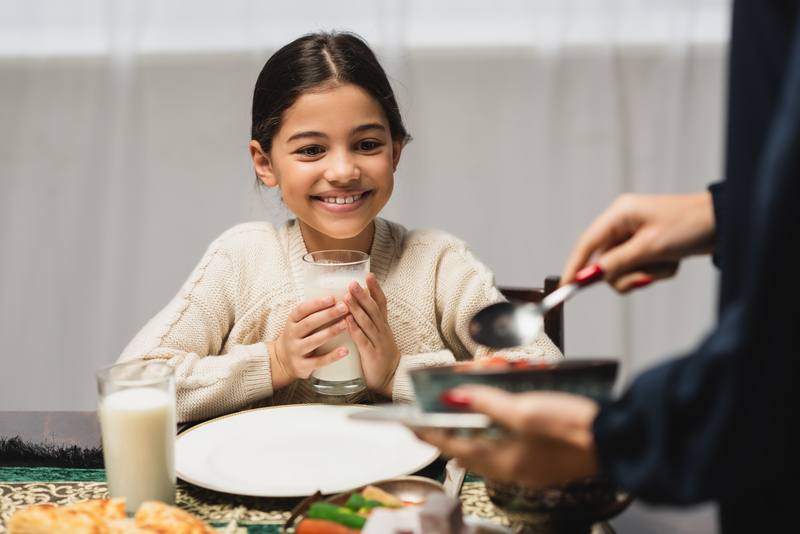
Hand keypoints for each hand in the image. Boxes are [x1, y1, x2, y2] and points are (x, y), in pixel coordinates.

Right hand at [269, 295, 350, 389]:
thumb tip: (342, 295)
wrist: (281, 362)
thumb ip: (315, 312)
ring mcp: (296, 351)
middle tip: (344, 307)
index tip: (332, 297)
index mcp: (292, 320)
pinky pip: (319, 361)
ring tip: (346, 324)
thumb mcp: (299, 322)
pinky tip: (345, 351)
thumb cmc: (299, 336)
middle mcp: (292, 334)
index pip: (302, 309)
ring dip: (331, 332)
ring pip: (314, 341)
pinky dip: (332, 356)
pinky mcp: (302, 366)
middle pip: (310, 323)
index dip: (316, 303)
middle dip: (328, 314)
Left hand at [343, 273, 400, 397]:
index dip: (375, 289)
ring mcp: (378, 343)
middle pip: (374, 310)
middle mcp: (382, 331)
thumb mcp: (379, 336)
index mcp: (383, 325)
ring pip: (368, 323)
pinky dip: (355, 330)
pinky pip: (363, 341)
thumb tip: (353, 306)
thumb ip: (368, 322)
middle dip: (363, 295)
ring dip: (357, 309)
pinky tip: (347, 321)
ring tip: (346, 298)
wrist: (392, 379)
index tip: (368, 274)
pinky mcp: (372, 356)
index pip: (381, 303)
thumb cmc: (381, 357)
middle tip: (352, 283)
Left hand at [418, 386, 598, 488]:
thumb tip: (456, 398)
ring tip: (464, 411)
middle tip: (435, 415)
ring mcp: (528, 467)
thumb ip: (487, 403)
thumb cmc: (574, 428)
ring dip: (474, 428)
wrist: (616, 440)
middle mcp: (512, 470)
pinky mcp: (543, 459)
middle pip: (468, 450)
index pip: (452, 446)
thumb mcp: (523, 409)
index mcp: (503, 461)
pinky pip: (508, 446)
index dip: (428, 432)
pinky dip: (497, 430)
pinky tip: (499, 417)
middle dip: (450, 430)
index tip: (409, 423)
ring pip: (487, 448)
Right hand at [561, 192, 716, 292]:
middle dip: (626, 274)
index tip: (565, 288)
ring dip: (643, 274)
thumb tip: (589, 276)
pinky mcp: (645, 248)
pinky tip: (671, 261)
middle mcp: (622, 225)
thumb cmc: (690, 225)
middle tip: (646, 277)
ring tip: (665, 264)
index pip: (586, 244)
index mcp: (619, 214)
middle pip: (604, 262)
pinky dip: (654, 272)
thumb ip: (617, 262)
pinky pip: (637, 269)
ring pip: (621, 270)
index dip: (573, 267)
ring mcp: (634, 237)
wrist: (724, 224)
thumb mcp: (651, 246)